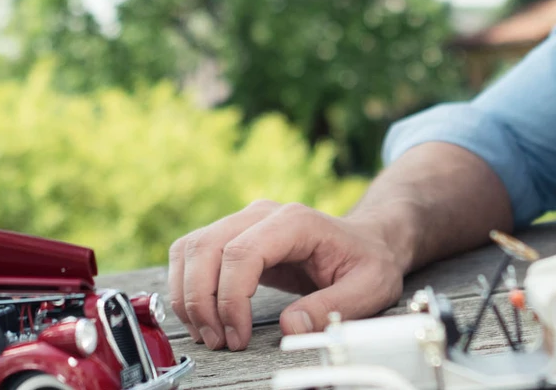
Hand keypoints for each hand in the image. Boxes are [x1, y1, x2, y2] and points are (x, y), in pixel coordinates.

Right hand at [168, 200, 406, 350]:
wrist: (367, 241)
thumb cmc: (367, 262)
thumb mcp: (368, 288)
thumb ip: (332, 308)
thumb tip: (292, 327)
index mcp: (295, 221)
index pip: (242, 252)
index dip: (231, 298)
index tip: (238, 335)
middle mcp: (262, 214)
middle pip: (206, 247)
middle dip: (201, 300)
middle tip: (217, 341)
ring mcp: (244, 221)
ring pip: (191, 248)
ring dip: (188, 295)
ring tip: (208, 333)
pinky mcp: (233, 235)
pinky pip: (193, 253)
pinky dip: (186, 285)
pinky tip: (202, 316)